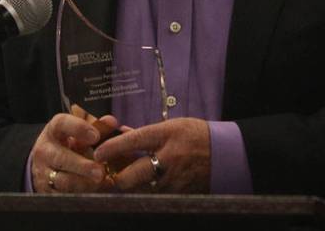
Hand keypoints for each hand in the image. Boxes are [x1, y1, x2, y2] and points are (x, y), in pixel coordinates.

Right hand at [30, 106, 118, 192]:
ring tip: (101, 182)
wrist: (48, 163)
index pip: (62, 124)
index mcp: (54, 130)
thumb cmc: (70, 141)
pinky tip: (96, 190)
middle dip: (82, 166)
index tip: (95, 136)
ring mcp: (44, 172)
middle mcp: (45, 150)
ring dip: (84, 183)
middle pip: (61, 158)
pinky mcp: (46, 191)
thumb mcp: (81, 130)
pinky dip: (82, 194)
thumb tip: (111, 122)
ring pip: (63, 181)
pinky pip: (64, 195)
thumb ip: (97, 126)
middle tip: (100, 171)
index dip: (79, 129)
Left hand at [93, 117, 210, 192]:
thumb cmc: (197, 136)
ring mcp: (174, 180)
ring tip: (127, 180)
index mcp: (167, 135)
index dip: (112, 148)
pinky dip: (147, 192)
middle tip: (109, 175)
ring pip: (140, 190)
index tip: (98, 153)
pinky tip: (146, 186)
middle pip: (131, 176)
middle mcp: (169, 158)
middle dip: (117, 178)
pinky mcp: (179, 195)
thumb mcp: (172, 127)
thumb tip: (122, 133)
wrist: (226, 154)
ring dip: (131, 187)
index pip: (134, 141)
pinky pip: (155, 197)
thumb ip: (145, 133)